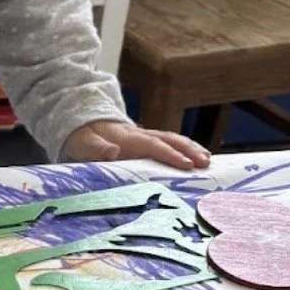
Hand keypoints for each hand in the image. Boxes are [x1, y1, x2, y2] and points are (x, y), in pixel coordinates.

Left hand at [63, 118, 209, 171]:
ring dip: (191, 148)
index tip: (187, 164)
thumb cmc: (82, 139)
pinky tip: (197, 157)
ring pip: (172, 139)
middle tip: (206, 162)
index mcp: (126, 138)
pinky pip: (169, 143)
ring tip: (208, 160)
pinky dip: (185, 148)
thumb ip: (95, 149)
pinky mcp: (147, 141)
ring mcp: (145, 136)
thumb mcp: (81, 144)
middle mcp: (139, 135)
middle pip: (168, 139)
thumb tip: (113, 152)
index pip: (152, 146)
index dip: (170, 154)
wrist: (81, 125)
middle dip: (188, 149)